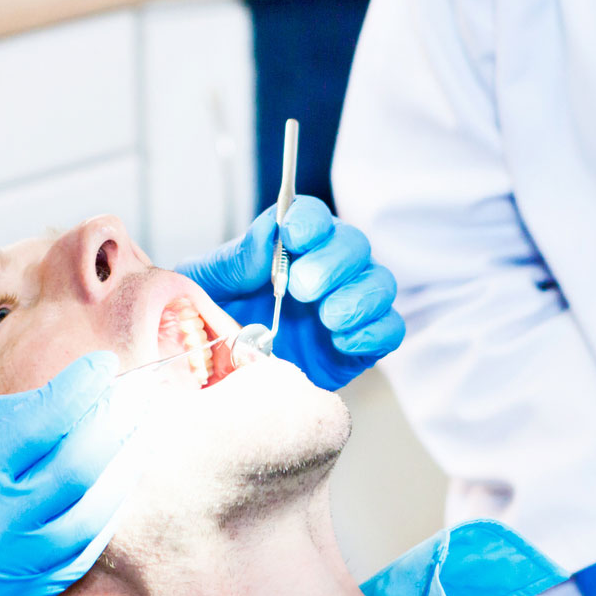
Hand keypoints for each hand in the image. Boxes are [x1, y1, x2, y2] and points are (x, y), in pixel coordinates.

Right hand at [0, 351, 138, 595]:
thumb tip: (47, 402)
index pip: (39, 428)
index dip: (79, 392)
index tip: (104, 365)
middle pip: (77, 472)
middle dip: (115, 426)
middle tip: (138, 394)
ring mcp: (0, 581)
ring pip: (88, 522)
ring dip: (120, 475)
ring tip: (137, 437)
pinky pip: (71, 563)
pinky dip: (98, 523)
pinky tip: (112, 493)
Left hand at [178, 195, 404, 389]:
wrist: (220, 378)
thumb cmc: (212, 323)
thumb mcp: (207, 288)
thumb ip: (235, 260)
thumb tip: (268, 233)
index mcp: (288, 247)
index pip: (312, 216)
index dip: (309, 221)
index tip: (294, 236)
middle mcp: (325, 270)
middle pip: (354, 245)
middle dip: (333, 263)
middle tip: (301, 288)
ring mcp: (346, 306)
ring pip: (380, 284)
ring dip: (359, 297)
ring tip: (327, 318)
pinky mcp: (359, 346)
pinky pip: (388, 331)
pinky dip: (373, 333)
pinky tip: (342, 343)